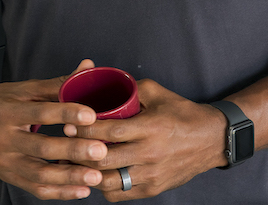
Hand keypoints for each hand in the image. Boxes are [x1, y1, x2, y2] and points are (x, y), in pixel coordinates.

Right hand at [0, 59, 107, 199]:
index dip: (66, 113)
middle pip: (41, 147)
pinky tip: (81, 189)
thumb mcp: (22, 88)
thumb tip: (87, 68)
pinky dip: (60, 192)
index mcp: (8, 111)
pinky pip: (36, 189)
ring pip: (40, 175)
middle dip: (73, 150)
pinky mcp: (9, 177)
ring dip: (70, 177)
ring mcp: (6, 162)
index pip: (39, 112)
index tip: (91, 115)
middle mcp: (5, 139)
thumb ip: (56, 83)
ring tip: (96, 175)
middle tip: (100, 150)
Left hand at [63, 78, 226, 200]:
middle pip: (106, 160)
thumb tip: (105, 82)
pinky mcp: (153, 189)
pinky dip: (104, 186)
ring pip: (110, 182)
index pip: (111, 131)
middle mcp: (150, 154)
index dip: (87, 130)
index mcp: (151, 128)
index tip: (68, 125)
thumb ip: (130, 88)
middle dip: (80, 153)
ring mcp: (151, 175)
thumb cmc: (182, 112)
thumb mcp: (157, 92)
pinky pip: (121, 194)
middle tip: (63, 144)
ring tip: (72, 162)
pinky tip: (93, 175)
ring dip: (89, 174)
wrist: (211, 139)